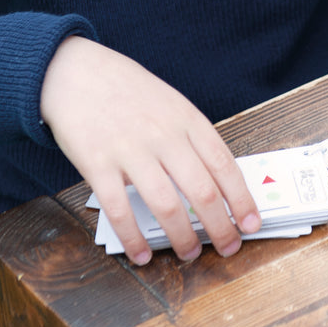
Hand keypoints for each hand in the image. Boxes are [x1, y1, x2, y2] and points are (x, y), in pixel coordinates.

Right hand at [39, 36, 260, 264]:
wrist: (75, 71)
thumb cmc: (126, 90)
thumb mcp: (170, 102)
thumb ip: (190, 137)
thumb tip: (215, 181)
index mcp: (187, 119)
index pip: (224, 165)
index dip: (242, 199)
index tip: (252, 223)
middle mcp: (164, 135)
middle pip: (202, 190)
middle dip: (221, 226)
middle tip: (228, 248)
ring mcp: (131, 150)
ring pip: (167, 204)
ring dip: (182, 237)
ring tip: (190, 254)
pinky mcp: (98, 164)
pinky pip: (120, 210)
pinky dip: (133, 238)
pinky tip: (142, 255)